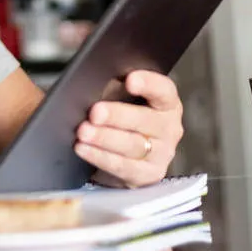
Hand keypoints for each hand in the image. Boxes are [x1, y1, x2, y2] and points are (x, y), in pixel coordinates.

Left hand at [74, 70, 182, 187]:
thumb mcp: (116, 95)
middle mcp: (168, 128)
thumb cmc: (119, 116)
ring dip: (105, 138)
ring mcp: (160, 154)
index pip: (163, 90)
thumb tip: (87, 74)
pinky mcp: (146, 175)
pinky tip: (83, 148)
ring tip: (83, 132)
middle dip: (117, 115)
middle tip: (95, 112)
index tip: (129, 80)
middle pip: (145, 120)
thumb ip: (110, 83)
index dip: (149, 84)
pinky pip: (122, 167)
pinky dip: (100, 157)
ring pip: (133, 145)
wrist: (120, 153)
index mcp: (165, 103)